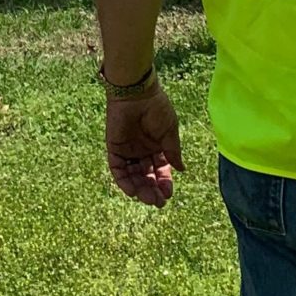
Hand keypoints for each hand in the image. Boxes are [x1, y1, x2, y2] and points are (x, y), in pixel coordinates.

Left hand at [105, 83, 183, 207]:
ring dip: (140, 189)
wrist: (136, 92)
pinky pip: (117, 169)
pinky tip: (133, 191)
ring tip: (148, 199)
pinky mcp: (114, 147)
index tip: (169, 194)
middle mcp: (142, 151)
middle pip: (147, 176)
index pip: (161, 170)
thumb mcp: (169, 131)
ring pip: (133, 176)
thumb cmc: (156, 108)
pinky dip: (123, 181)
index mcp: (157, 146)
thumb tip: (182, 169)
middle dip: (153, 190)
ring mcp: (128, 150)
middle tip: (158, 202)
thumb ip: (173, 151)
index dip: (164, 183)